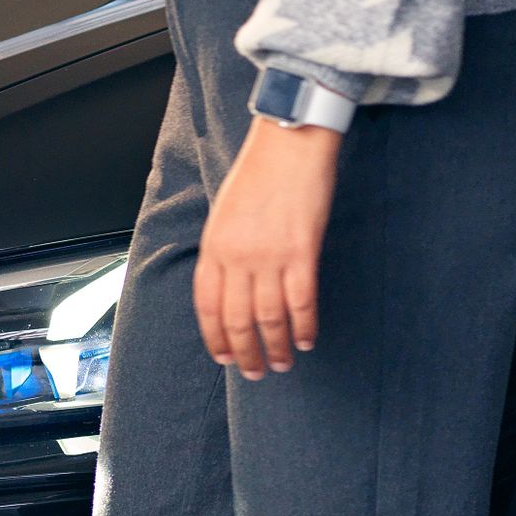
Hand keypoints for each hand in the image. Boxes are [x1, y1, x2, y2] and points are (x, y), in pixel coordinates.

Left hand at [197, 120, 337, 376]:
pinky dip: (304, 327)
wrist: (290, 143)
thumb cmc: (260, 173)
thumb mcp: (225, 213)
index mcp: (214, 246)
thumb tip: (231, 287)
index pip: (208, 306)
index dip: (215, 337)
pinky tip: (307, 340)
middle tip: (255, 372)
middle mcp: (237, 256)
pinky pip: (301, 302)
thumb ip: (225, 250)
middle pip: (237, 319)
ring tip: (283, 363)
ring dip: (276, 347)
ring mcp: (270, 256)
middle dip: (245, 353)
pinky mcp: (302, 252)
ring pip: (269, 318)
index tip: (223, 357)